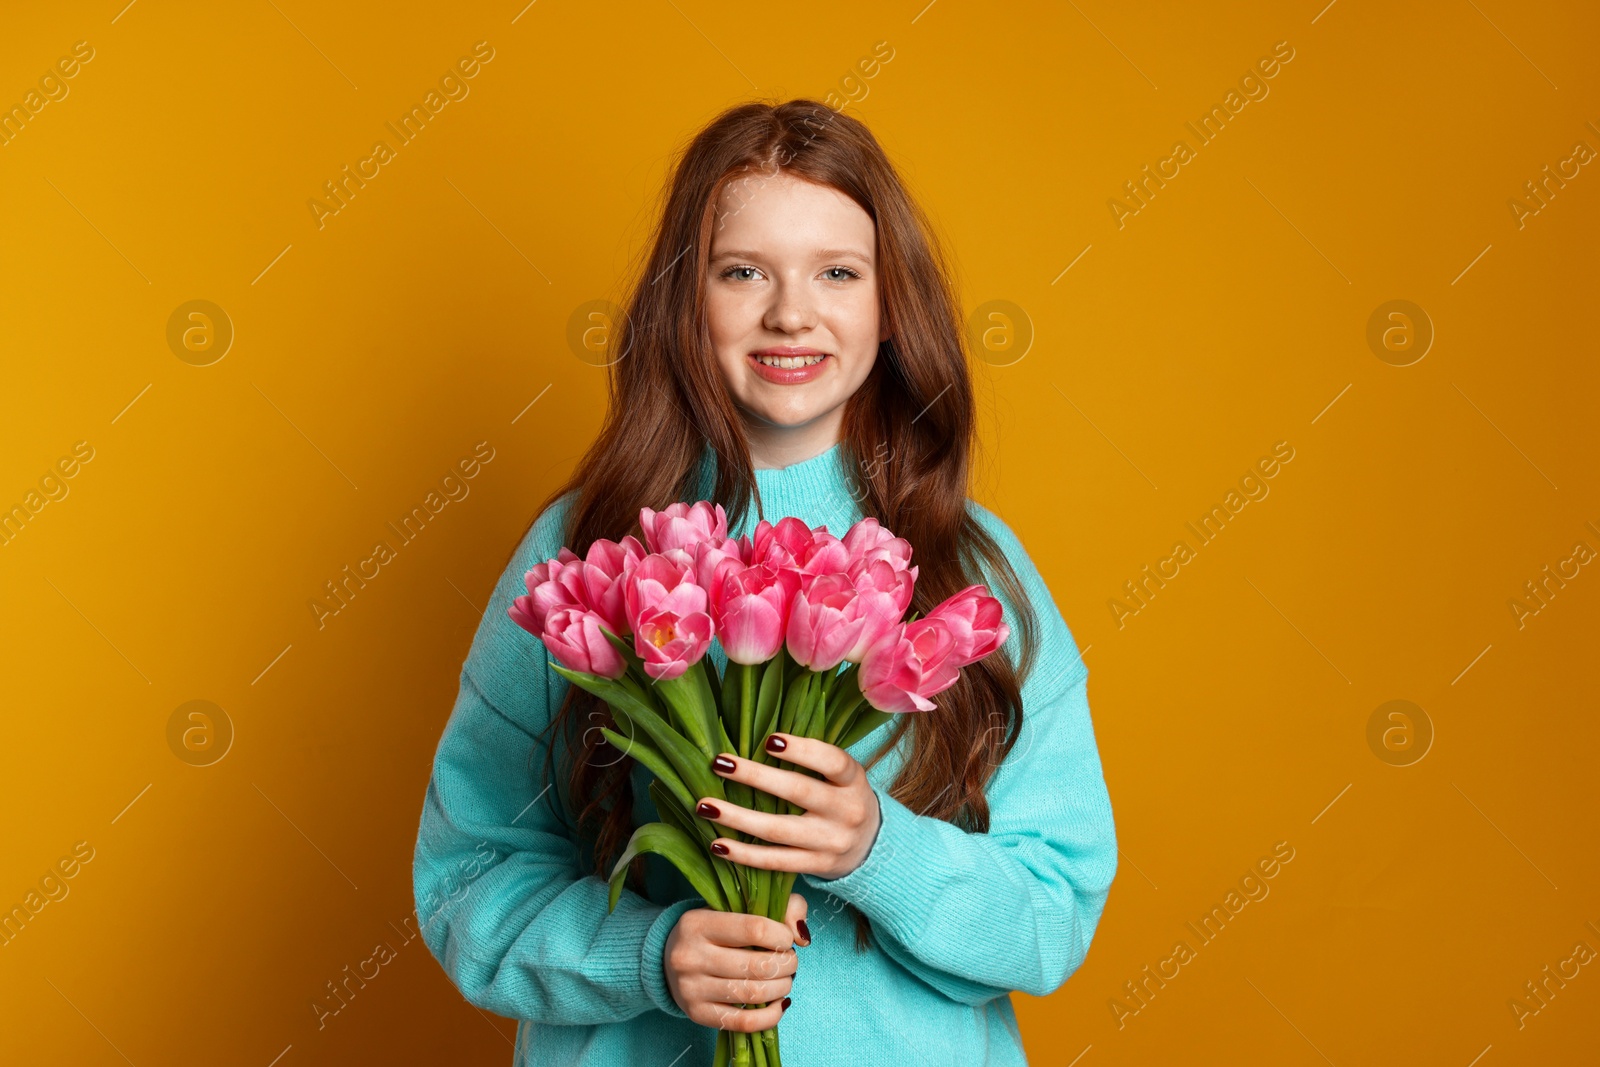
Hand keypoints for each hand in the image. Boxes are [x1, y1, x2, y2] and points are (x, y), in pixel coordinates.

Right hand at [664, 892, 807, 1030]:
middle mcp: (690, 956)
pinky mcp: (697, 1014)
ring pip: (753, 994)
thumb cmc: (713, 930)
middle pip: (758, 965)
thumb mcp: (736, 907)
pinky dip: (771, 1016)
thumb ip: (780, 906)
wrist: (668, 959)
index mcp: (698, 923)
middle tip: (790, 961)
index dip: (782, 936)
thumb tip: (801, 935)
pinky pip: (743, 1022)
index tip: (786, 938)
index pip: (755, 929)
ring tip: (784, 979)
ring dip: (781, 988)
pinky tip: (779, 1004)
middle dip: (787, 965)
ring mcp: (691, 988)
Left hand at [700, 733, 881, 879]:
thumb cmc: (841, 797)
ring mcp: (831, 843)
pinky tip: (717, 844)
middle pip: (798, 792)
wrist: (870, 847)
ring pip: (779, 830)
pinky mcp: (816, 866)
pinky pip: (775, 862)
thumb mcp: (841, 775)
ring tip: (705, 806)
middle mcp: (846, 811)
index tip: (768, 740)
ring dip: (738, 818)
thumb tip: (754, 738)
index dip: (802, 750)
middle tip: (720, 763)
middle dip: (756, 777)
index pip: (832, 761)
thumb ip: (811, 760)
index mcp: (853, 781)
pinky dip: (744, 855)